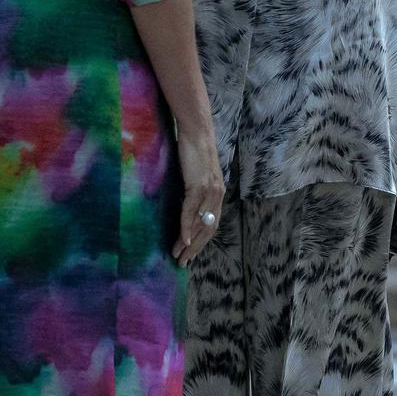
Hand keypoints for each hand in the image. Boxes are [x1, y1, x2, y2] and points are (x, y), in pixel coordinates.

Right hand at [172, 130, 225, 265]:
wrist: (197, 133)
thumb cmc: (194, 151)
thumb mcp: (198, 175)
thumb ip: (197, 190)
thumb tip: (188, 205)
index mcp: (218, 194)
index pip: (212, 224)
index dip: (202, 241)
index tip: (191, 254)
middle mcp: (217, 195)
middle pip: (208, 229)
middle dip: (196, 248)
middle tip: (183, 262)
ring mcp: (209, 191)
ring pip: (199, 224)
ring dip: (188, 243)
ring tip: (178, 255)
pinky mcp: (198, 186)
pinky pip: (190, 212)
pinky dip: (186, 228)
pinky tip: (182, 240)